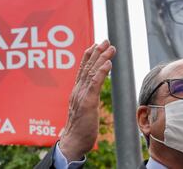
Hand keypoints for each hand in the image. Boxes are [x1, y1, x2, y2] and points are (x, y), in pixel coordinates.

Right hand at [59, 39, 115, 160]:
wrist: (73, 142)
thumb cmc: (80, 128)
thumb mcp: (83, 110)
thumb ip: (86, 100)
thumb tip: (90, 97)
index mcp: (77, 91)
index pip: (82, 70)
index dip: (88, 57)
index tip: (95, 45)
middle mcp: (78, 90)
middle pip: (87, 67)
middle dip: (96, 52)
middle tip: (105, 40)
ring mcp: (81, 95)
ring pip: (92, 72)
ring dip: (101, 58)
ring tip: (110, 47)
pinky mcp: (87, 102)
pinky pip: (95, 84)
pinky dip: (102, 72)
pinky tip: (108, 63)